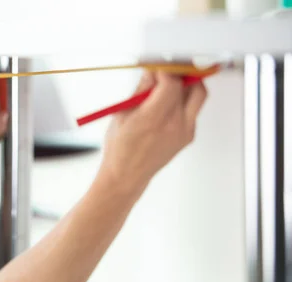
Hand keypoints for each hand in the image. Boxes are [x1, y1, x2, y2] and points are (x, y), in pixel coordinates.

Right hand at [99, 69, 207, 192]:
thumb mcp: (122, 114)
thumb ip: (141, 91)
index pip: (172, 83)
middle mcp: (173, 125)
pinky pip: (193, 111)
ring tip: (171, 85)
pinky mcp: (188, 137)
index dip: (165, 71)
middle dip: (181, 74)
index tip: (157, 68)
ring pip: (198, 97)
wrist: (127, 174)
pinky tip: (169, 104)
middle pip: (192, 86)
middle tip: (169, 72)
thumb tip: (151, 72)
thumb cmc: (120, 148)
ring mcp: (184, 132)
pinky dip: (184, 101)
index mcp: (152, 118)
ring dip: (187, 86)